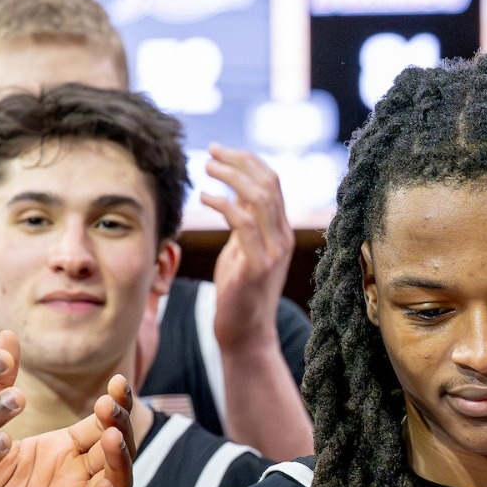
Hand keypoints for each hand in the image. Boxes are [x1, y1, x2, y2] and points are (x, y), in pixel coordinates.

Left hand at [0, 374, 135, 486]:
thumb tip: (7, 334)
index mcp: (60, 450)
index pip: (103, 423)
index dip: (117, 404)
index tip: (118, 381)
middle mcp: (73, 477)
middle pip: (118, 450)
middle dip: (122, 425)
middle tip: (111, 406)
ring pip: (118, 484)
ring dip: (121, 460)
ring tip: (111, 438)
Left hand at [203, 145, 295, 352]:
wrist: (246, 336)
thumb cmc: (239, 294)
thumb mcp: (241, 250)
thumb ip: (243, 223)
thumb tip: (232, 194)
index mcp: (281, 232)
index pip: (273, 182)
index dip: (248, 160)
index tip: (221, 151)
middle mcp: (283, 238)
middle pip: (269, 183)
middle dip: (239, 161)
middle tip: (210, 152)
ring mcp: (274, 252)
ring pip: (260, 198)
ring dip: (231, 176)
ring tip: (206, 167)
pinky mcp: (258, 266)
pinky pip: (243, 224)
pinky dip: (223, 205)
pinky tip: (204, 197)